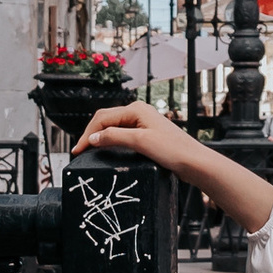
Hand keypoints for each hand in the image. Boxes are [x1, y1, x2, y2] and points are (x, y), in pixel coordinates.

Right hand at [71, 98, 272, 235]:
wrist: (195, 163)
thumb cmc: (173, 150)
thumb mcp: (140, 142)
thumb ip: (114, 137)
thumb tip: (93, 137)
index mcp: (136, 109)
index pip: (102, 118)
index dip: (87, 134)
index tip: (77, 151)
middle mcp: (138, 113)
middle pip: (106, 120)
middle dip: (91, 134)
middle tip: (78, 151)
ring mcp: (143, 123)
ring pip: (113, 127)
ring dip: (99, 137)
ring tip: (88, 151)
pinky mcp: (147, 135)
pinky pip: (122, 134)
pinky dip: (110, 141)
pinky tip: (106, 149)